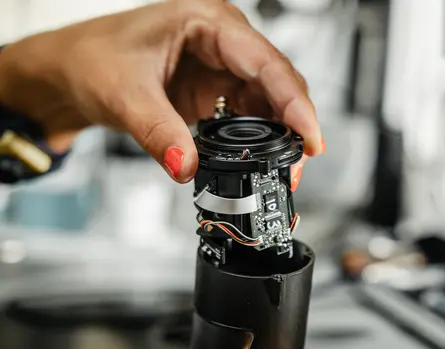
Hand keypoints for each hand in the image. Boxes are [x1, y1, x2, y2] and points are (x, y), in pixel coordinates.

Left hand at [0, 0, 323, 182]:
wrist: (73, 72)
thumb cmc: (93, 59)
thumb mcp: (124, 94)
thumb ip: (158, 131)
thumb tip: (186, 167)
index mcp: (207, 21)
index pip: (266, 63)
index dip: (294, 103)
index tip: (309, 138)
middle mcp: (224, 40)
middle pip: (279, 83)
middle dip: (294, 125)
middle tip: (297, 166)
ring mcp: (224, 65)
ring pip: (271, 101)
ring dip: (281, 136)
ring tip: (283, 170)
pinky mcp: (218, 90)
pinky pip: (253, 114)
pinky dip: (261, 139)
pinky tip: (263, 158)